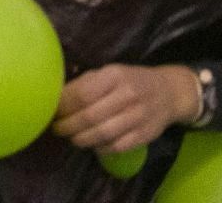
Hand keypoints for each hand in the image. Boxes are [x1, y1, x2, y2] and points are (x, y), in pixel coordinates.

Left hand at [52, 64, 202, 155]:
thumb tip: (58, 98)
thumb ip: (85, 84)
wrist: (169, 92)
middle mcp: (128, 95)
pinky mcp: (146, 135)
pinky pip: (119, 146)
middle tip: (58, 129)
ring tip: (72, 138)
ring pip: (103, 134)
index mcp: (115, 75)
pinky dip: (102, 149)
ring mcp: (139, 116)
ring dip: (82, 139)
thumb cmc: (130, 81)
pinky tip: (93, 146)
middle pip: (91, 116)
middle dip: (69, 126)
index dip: (64, 106)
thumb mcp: (109, 73)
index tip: (53, 111)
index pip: (83, 93)